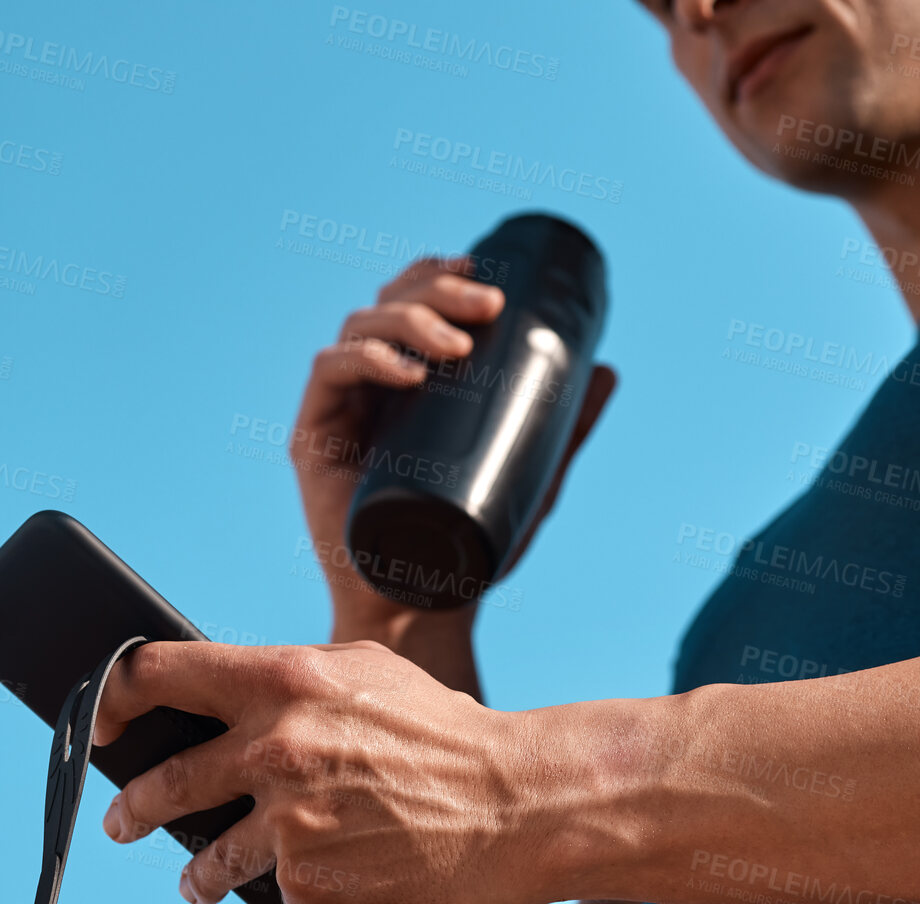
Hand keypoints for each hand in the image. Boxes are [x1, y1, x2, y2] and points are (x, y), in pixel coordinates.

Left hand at [94, 640, 542, 903]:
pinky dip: (294, 889)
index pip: (156, 677)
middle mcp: (274, 752)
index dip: (111, 699)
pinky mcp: (313, 890)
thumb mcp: (368, 674)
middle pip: (160, 784)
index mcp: (284, 683)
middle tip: (124, 821)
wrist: (518, 808)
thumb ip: (289, 681)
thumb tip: (224, 693)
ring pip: (206, 860)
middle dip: (133, 810)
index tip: (99, 724)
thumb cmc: (450, 734)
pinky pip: (278, 892)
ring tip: (200, 882)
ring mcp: (290, 827)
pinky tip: (330, 877)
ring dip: (198, 873)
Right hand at [290, 256, 615, 648]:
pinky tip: (407, 373)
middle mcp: (370, 389)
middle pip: (389, 306)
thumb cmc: (469, 552)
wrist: (425, 612)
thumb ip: (562, 429)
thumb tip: (607, 370)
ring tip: (458, 344)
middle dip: (436, 291)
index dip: (441, 277)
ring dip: (408, 321)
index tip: (488, 275)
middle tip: (488, 304)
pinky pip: (329, 377)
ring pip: (360, 330)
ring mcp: (341, 411)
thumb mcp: (530, 482)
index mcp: (410, 387)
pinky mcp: (313, 440)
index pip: (414, 307)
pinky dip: (366, 363)